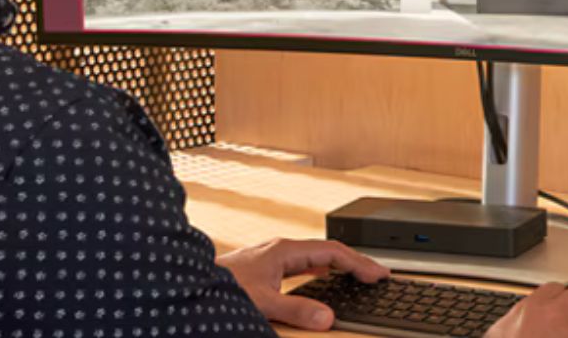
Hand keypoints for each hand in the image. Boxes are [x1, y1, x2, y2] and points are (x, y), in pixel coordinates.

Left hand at [216, 238, 390, 330]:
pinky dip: (321, 270)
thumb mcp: (261, 302)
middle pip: (328, 251)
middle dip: (355, 262)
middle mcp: (281, 249)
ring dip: (339, 265)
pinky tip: (322, 277)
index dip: (358, 263)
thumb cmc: (220, 284)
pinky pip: (303, 264)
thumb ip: (295, 310)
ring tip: (358, 274)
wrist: (188, 280)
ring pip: (316, 256)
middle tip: (378, 275)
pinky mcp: (266, 266)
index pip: (332, 252)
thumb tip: (327, 317)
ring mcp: (273, 256)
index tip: (378, 275)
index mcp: (285, 251)